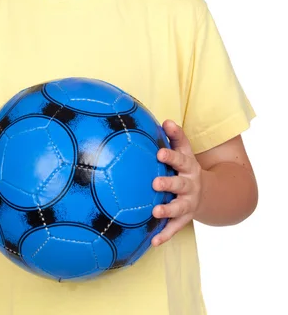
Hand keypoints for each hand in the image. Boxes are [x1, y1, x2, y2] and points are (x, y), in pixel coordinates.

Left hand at [151, 120, 201, 246]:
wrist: (210, 193)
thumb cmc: (187, 167)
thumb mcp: (185, 151)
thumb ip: (176, 137)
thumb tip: (166, 120)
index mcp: (188, 167)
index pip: (180, 159)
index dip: (170, 155)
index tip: (159, 152)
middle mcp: (189, 185)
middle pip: (179, 184)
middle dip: (168, 183)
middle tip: (155, 183)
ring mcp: (188, 203)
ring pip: (178, 208)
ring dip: (167, 210)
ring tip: (155, 212)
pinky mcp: (184, 218)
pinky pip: (174, 228)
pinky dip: (164, 236)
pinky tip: (153, 242)